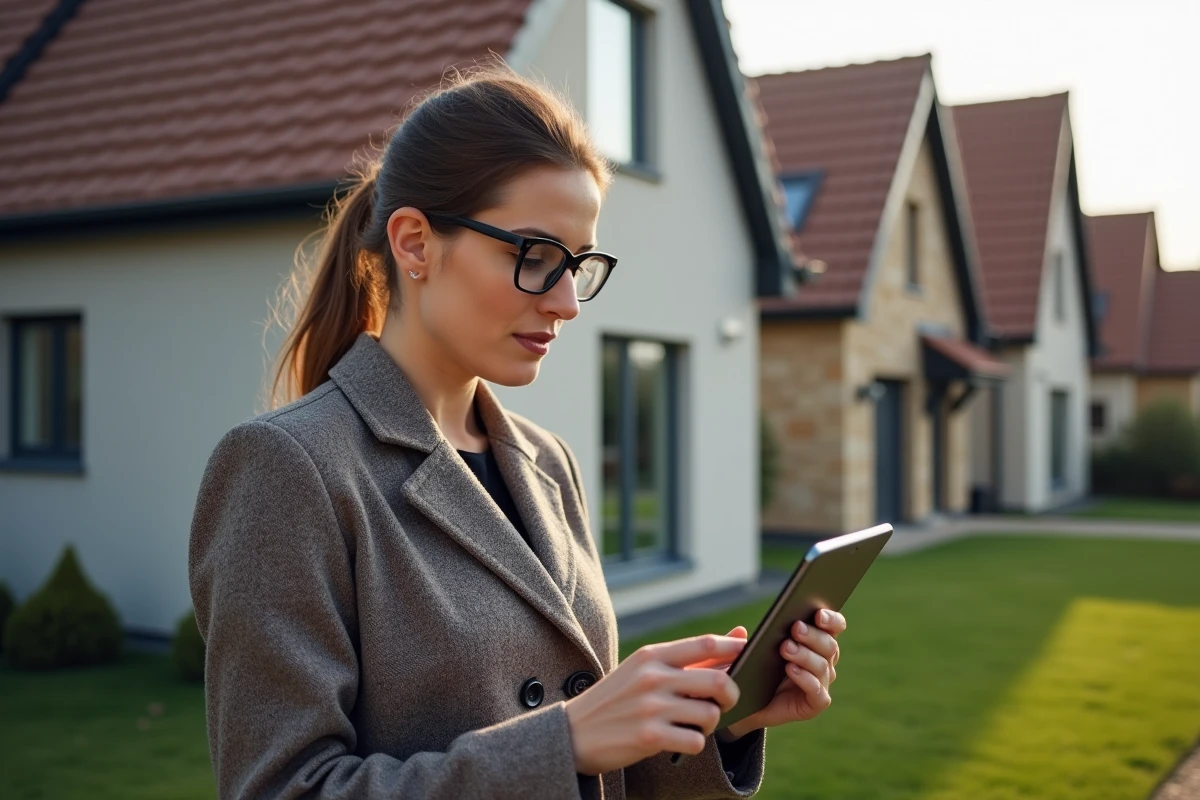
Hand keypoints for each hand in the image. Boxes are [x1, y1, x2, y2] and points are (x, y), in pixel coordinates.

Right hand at [564, 634, 746, 774]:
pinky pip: (696, 741)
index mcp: (651, 655)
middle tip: (723, 702)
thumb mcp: (645, 669)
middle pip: (719, 681)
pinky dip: (695, 744)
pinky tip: (681, 740)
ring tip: (695, 724)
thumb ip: (692, 656)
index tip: (746, 654)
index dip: (734, 649)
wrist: (574, 732)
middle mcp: (652, 677)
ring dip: (711, 723)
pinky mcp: (649, 737)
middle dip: (731, 695)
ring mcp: (651, 708)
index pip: (705, 644)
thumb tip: (738, 635)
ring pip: (711, 715)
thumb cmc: (617, 698)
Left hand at [721, 609, 846, 738]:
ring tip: (785, 648)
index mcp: (815, 642)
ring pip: (822, 666)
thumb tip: (740, 631)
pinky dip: (806, 679)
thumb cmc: (754, 671)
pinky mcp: (815, 704)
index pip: (834, 626)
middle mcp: (823, 662)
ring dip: (805, 655)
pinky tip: (791, 669)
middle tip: (795, 628)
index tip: (817, 613)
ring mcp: (821, 684)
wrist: (749, 706)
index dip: (830, 619)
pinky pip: (818, 692)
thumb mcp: (748, 652)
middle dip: (813, 635)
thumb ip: (742, 642)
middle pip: (829, 645)